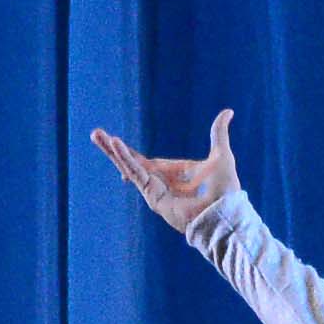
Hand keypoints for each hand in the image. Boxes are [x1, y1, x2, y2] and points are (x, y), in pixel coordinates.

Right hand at [89, 108, 241, 229]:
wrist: (224, 211)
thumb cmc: (225, 189)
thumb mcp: (221, 154)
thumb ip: (218, 133)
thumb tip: (227, 111)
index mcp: (175, 173)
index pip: (148, 161)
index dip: (130, 153)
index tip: (114, 142)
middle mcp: (162, 182)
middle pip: (132, 162)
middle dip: (113, 148)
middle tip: (95, 133)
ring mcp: (156, 189)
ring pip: (129, 166)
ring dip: (113, 151)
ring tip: (96, 135)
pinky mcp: (153, 196)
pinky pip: (137, 174)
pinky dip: (126, 159)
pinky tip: (115, 145)